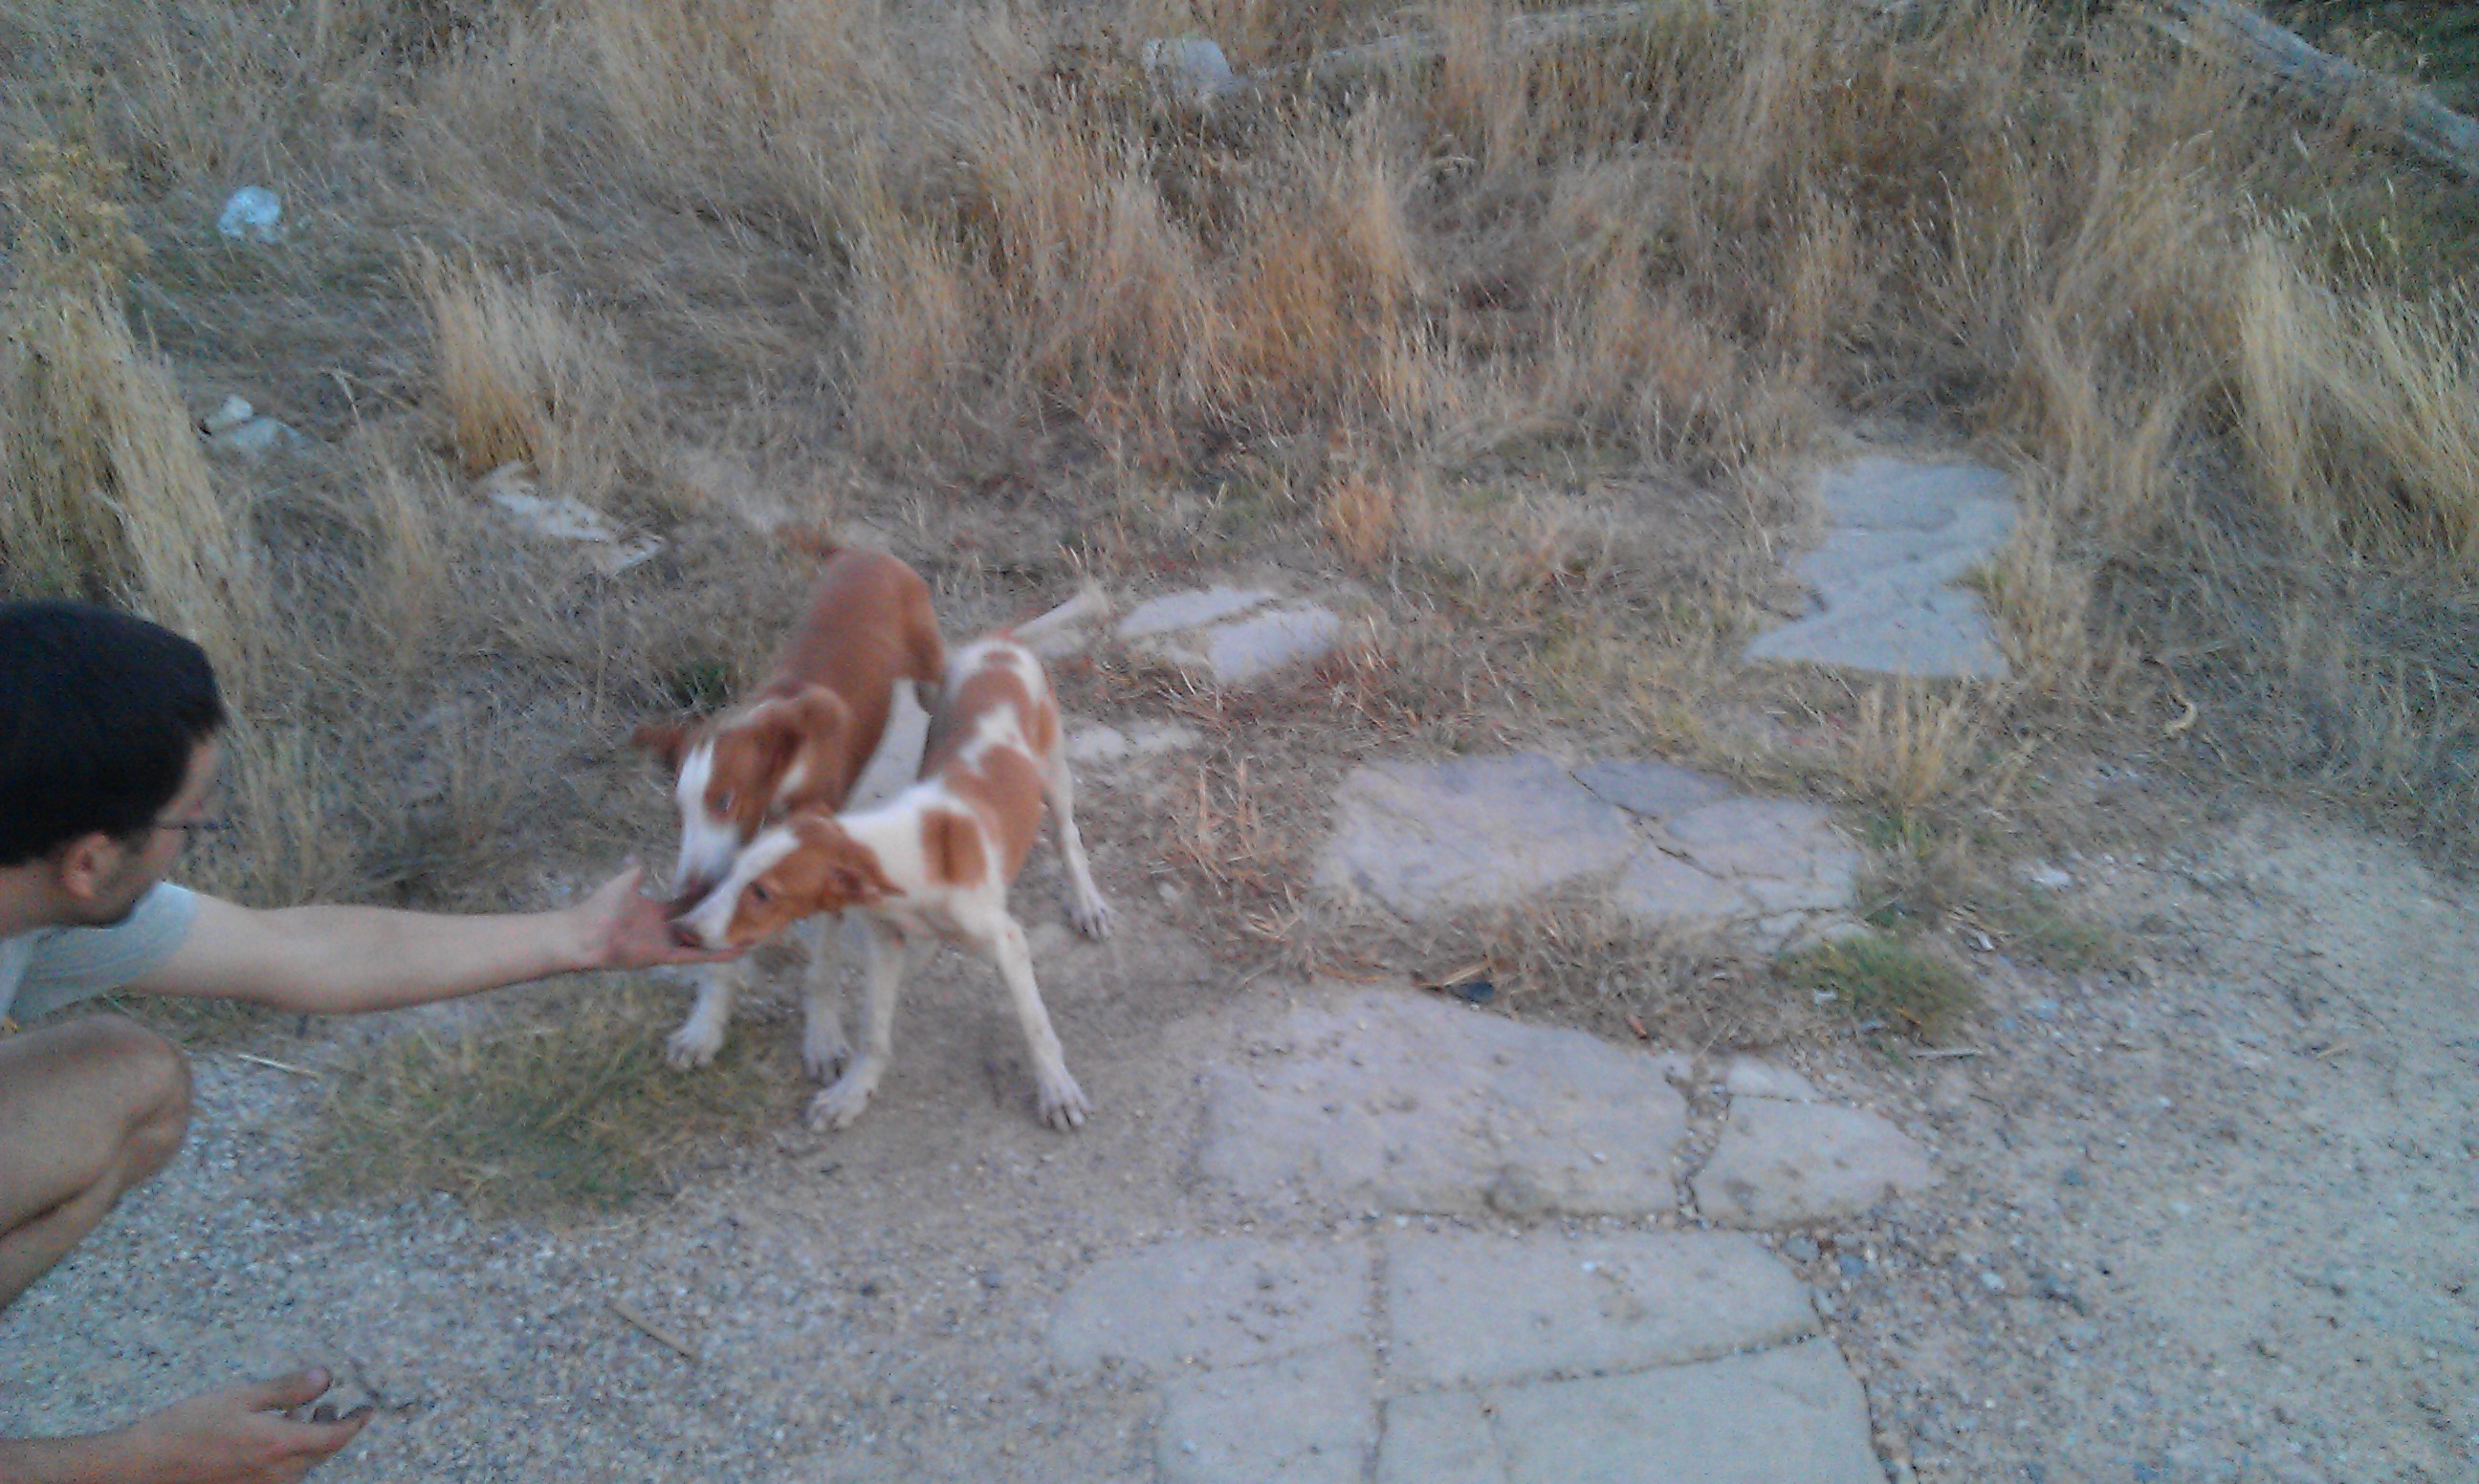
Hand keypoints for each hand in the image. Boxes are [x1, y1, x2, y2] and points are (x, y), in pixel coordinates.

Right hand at [112, 1368, 370, 1482]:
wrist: (142, 1466)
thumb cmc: (188, 1426)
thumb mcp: (241, 1396)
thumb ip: (288, 1389)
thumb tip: (327, 1377)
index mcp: (280, 1448)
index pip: (336, 1438)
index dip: (356, 1423)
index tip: (367, 1408)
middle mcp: (276, 1475)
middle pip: (320, 1454)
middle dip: (332, 1430)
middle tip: (333, 1408)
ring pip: (299, 1466)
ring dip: (307, 1441)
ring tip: (302, 1416)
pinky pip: (277, 1475)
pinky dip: (285, 1454)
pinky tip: (270, 1434)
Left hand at [568, 864, 743, 971]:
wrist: (584, 932)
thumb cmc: (601, 906)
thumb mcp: (625, 882)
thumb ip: (636, 871)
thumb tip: (637, 856)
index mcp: (656, 912)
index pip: (687, 903)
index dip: (705, 895)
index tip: (725, 886)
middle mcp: (665, 928)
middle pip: (699, 922)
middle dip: (720, 917)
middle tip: (747, 909)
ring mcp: (666, 943)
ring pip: (703, 942)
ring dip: (726, 940)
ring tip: (754, 935)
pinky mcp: (665, 956)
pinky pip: (696, 956)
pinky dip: (717, 954)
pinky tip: (738, 950)